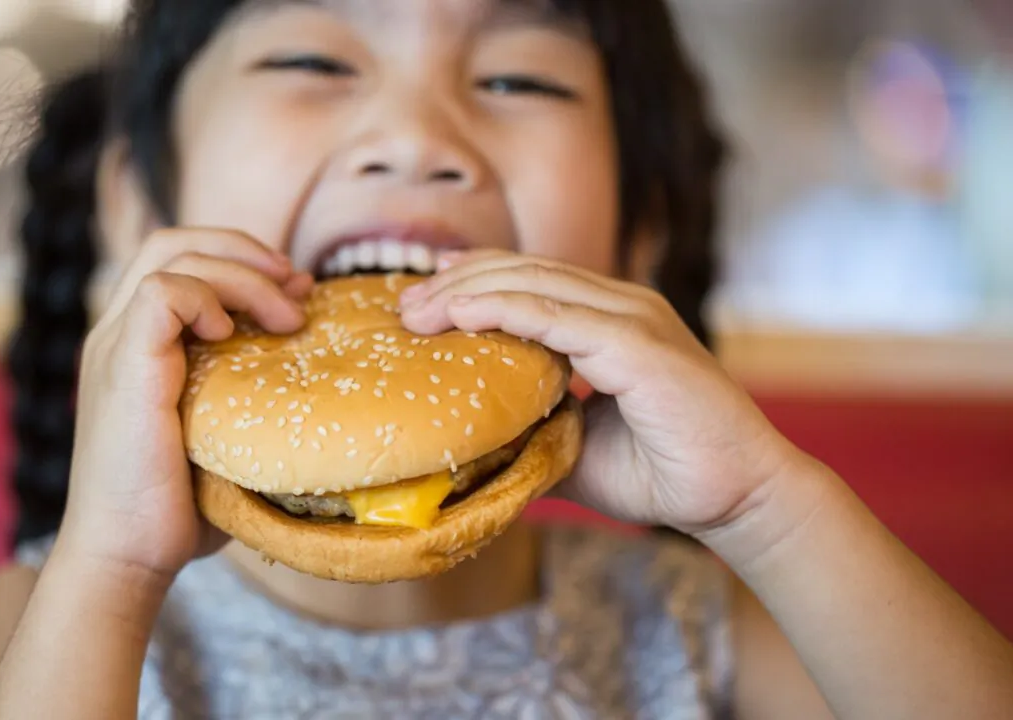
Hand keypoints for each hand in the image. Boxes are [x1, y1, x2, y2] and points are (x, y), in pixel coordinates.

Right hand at [57, 228, 312, 577]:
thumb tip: (314, 363)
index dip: (241, 260)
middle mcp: (119, 333)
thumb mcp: (226, 433)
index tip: (295, 293)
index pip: (180, 260)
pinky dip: (204, 298)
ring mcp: (115, 346)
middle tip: (296, 285)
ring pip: (171, 253)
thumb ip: (251, 390)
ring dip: (241, 273)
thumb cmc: (181, 508)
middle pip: (174, 240)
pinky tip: (231, 335)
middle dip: (245, 249)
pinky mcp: (123, 366)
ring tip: (285, 316)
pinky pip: (158, 292)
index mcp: (138, 343)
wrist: (128, 556)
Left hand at [398, 250, 807, 534]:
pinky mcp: (638, 343)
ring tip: (414, 311)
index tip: (418, 302)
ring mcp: (632, 318)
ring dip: (465, 292)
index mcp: (609, 320)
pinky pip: (556, 315)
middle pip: (522, 271)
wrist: (735, 498)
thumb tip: (472, 440)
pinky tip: (459, 316)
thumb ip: (531, 429)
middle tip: (401, 304)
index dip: (470, 283)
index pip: (528, 281)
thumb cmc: (663, 474)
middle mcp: (620, 306)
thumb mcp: (576, 447)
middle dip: (455, 282)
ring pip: (532, 283)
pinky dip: (503, 309)